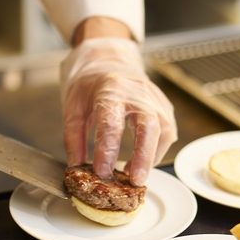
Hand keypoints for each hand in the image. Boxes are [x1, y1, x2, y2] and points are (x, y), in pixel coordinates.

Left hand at [60, 36, 177, 186]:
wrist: (108, 59)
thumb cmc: (89, 82)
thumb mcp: (72, 106)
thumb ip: (73, 138)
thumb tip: (77, 167)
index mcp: (111, 89)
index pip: (111, 123)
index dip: (107, 150)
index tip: (102, 172)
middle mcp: (138, 92)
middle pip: (148, 126)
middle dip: (143, 156)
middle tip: (135, 181)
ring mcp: (155, 98)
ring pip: (163, 130)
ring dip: (152, 157)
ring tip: (137, 176)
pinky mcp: (163, 106)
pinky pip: (167, 131)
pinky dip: (157, 150)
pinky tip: (144, 161)